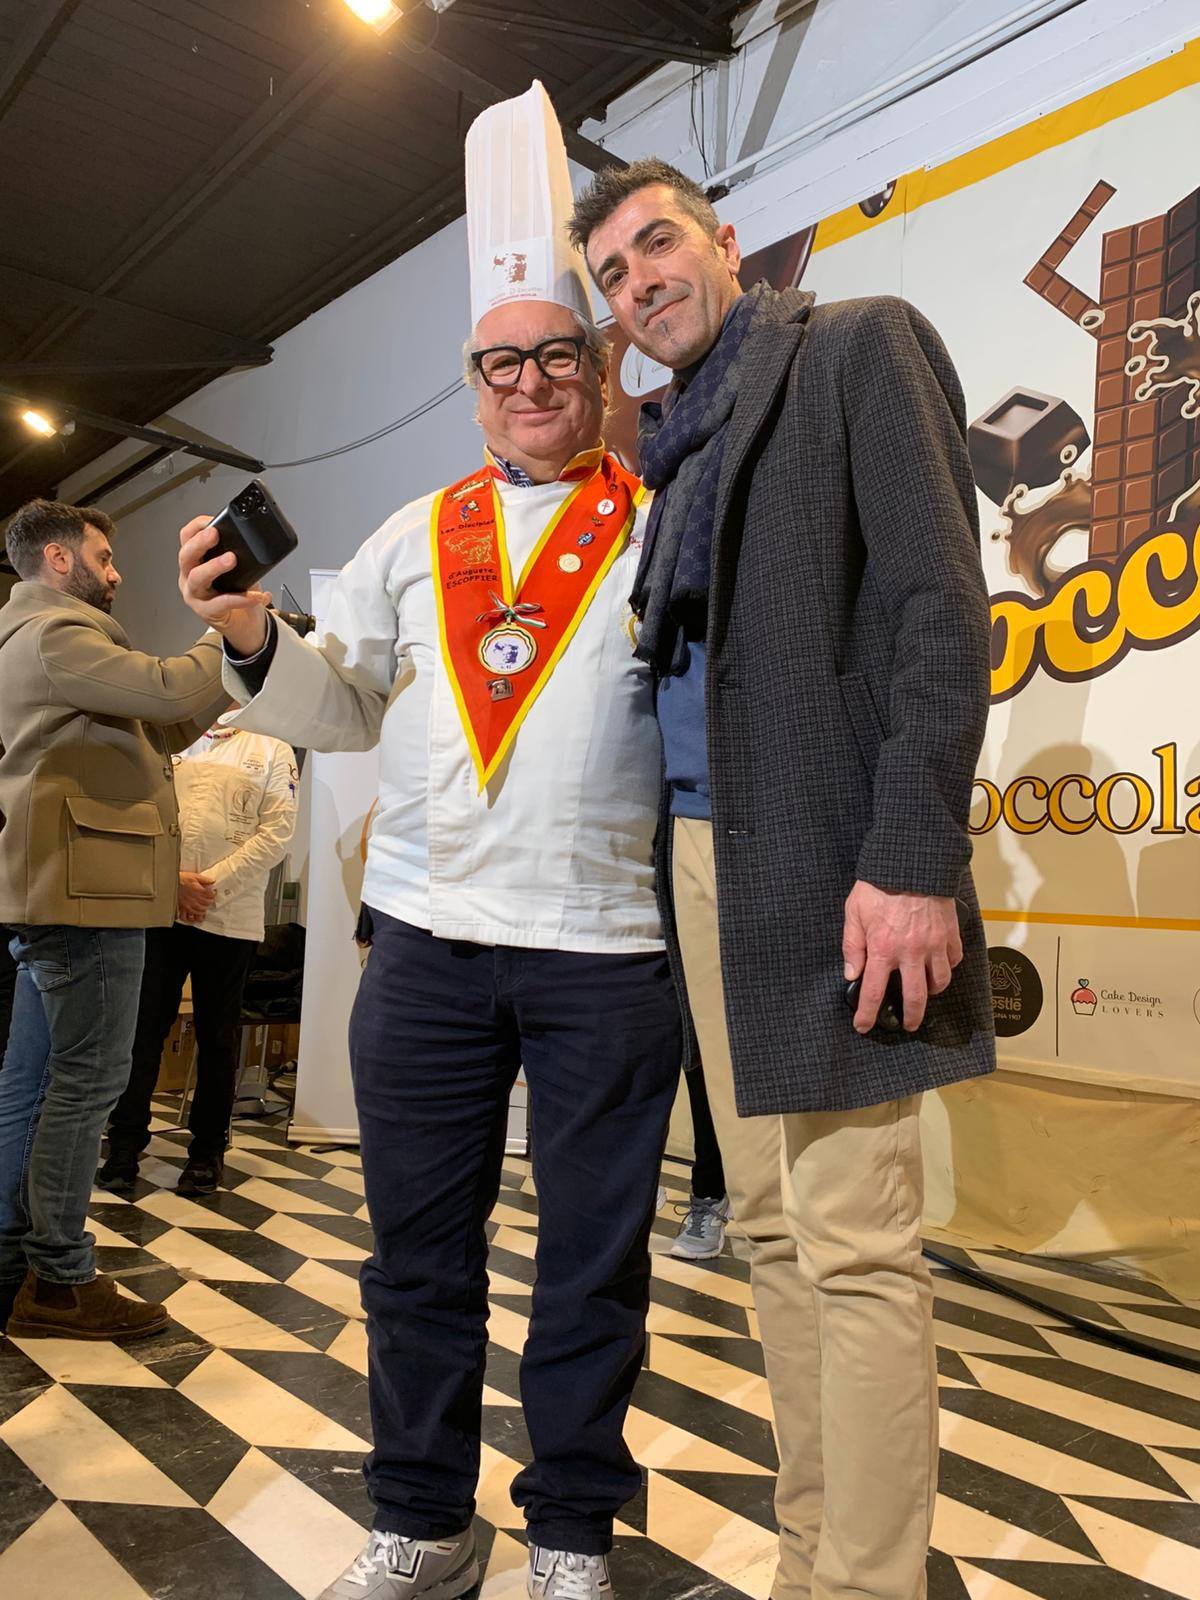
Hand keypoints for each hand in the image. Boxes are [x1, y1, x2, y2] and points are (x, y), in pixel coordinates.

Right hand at [178, 515, 270, 655]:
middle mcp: (189, 576)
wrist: (243, 623)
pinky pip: (222, 602)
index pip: (187, 537)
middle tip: (214, 535)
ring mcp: (195, 595)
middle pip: (186, 555)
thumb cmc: (236, 592)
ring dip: (214, 566)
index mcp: (194, 561)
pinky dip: (241, 598)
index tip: (211, 521)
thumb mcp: (236, 568)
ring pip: (197, 577)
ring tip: (231, 559)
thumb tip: (253, 541)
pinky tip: (254, 595)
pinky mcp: (206, 612)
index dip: (197, 527)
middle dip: (200, 543)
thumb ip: (237, 553)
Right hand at [178, 871, 216, 924]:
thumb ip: (205, 879)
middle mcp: (194, 899)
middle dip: (210, 902)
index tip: (213, 892)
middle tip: (209, 899)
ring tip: (204, 907)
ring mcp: (188, 905)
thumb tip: (212, 881)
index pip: (211, 896)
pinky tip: (193, 917)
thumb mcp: (194, 876)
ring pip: (200, 912)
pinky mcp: (182, 908)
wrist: (170, 882)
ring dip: (203, 910)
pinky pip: (186, 917)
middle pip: (207, 904)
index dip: (214, 894)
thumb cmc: (181, 879)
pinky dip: (190, 919)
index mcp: (199, 891)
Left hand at [842, 880, 962, 1033]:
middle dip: (910, 1017)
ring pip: (940, 982)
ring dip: (931, 993)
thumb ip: (852, 945)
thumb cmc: (879, 885)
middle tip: (907, 1025)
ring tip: (925, 994)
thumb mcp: (854, 912)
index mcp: (883, 949)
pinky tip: (940, 967)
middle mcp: (911, 953)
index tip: (863, 1027)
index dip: (867, 1014)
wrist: (912, 861)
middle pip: (914, 998)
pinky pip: (953, 960)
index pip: (873, 992)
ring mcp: (934, 945)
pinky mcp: (950, 934)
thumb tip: (852, 973)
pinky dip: (947, 968)